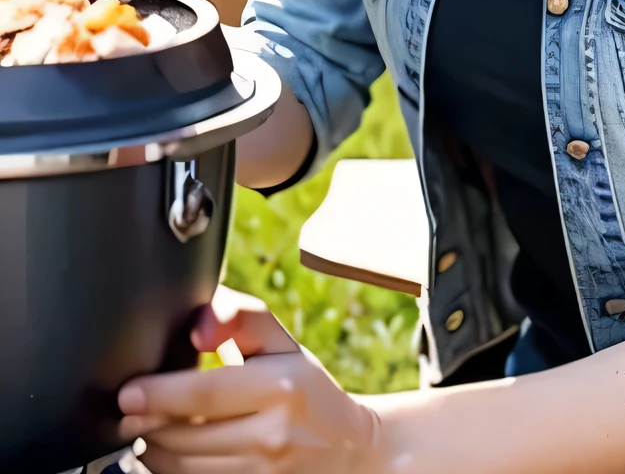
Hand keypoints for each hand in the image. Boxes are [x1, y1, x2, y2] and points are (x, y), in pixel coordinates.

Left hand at [118, 286, 380, 473]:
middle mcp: (272, 435)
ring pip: (182, 469)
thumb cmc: (306, 389)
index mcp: (281, 387)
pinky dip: (171, 470)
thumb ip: (242, 317)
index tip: (127, 393)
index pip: (204, 393)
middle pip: (184, 437)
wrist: (346, 450)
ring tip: (149, 428)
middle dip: (147, 424)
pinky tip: (171, 452)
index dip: (158, 394)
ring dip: (153, 450)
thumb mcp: (282, 343)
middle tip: (131, 410)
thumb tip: (199, 323)